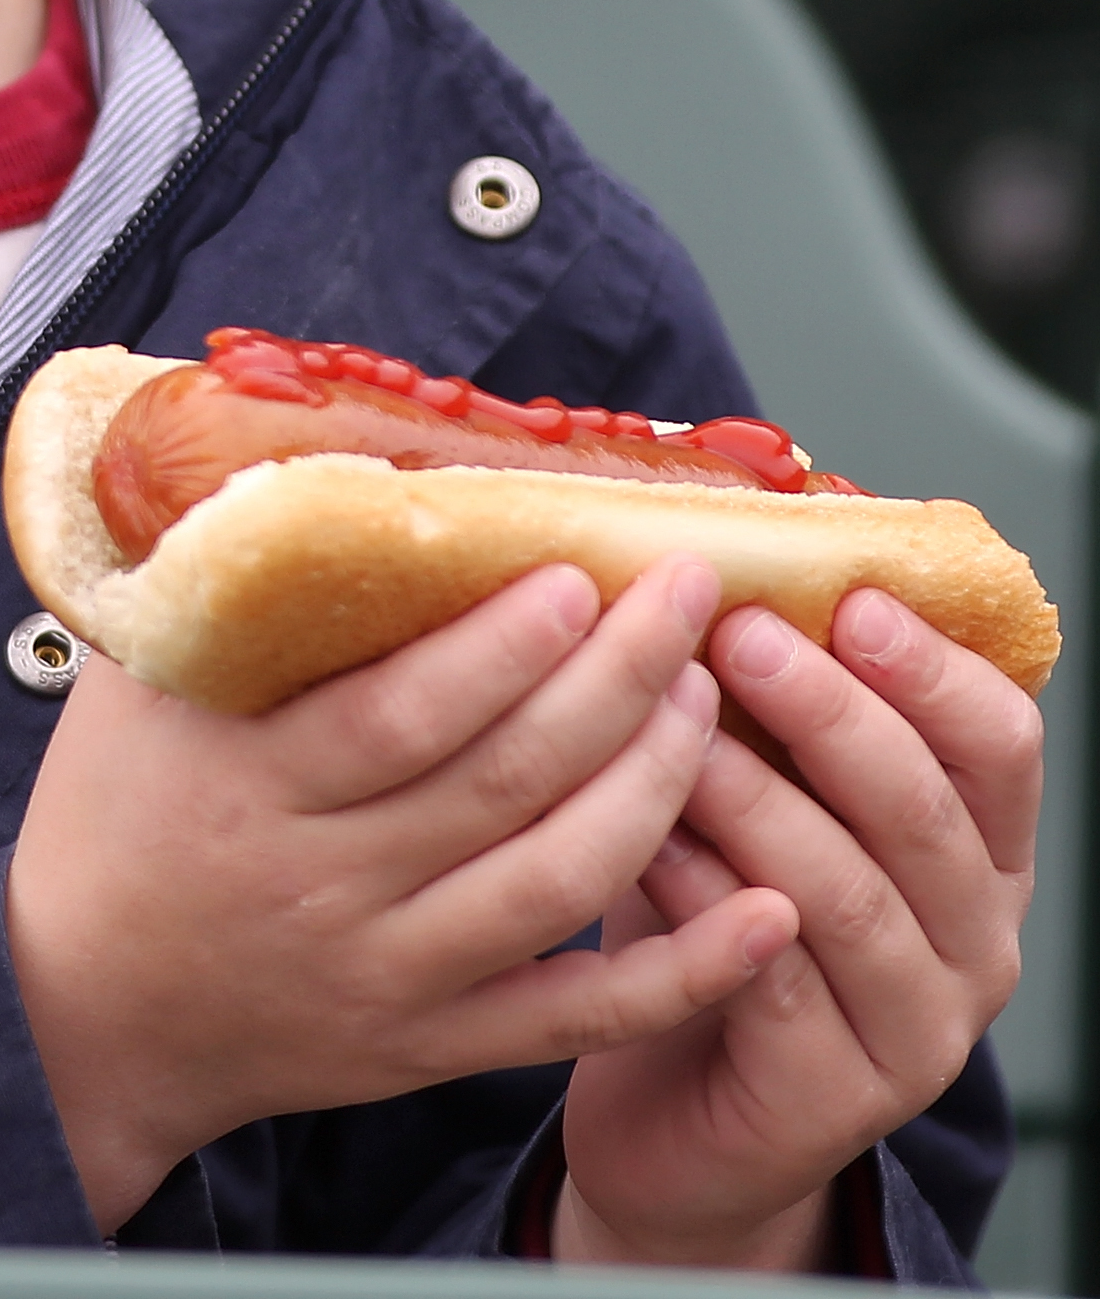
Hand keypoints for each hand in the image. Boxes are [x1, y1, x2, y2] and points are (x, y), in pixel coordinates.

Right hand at [7, 557, 791, 1231]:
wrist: (80, 1009)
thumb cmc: (109, 812)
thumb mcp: (126, 681)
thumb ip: (197, 578)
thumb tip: (262, 433)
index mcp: (248, 783)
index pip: (400, 713)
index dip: (501, 647)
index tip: (578, 571)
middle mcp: (325, 883)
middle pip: (502, 783)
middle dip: (616, 681)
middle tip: (689, 597)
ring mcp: (386, 973)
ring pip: (555, 885)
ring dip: (654, 789)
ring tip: (710, 700)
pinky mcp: (428, 1045)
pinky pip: (573, 1015)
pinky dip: (681, 970)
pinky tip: (766, 909)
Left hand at [558, 589, 1040, 1270]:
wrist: (672, 1104)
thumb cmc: (705, 906)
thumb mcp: (748, 779)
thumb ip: (754, 689)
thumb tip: (706, 548)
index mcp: (974, 848)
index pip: (1001, 743)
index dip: (934, 668)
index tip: (853, 595)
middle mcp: (972, 940)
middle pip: (927, 811)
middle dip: (834, 712)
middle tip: (742, 634)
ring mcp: (916, 1031)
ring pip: (850, 894)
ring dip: (757, 799)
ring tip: (677, 731)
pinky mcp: (833, 1101)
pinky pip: (775, 981)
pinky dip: (707, 900)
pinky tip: (649, 842)